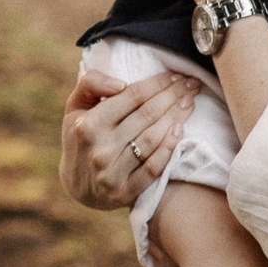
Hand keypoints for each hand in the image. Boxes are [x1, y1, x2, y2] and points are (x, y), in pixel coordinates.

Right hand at [60, 69, 201, 210]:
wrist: (77, 185)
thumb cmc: (81, 137)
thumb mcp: (75, 107)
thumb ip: (91, 84)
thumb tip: (121, 83)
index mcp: (87, 125)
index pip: (132, 96)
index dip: (158, 83)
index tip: (175, 75)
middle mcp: (100, 148)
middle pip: (147, 115)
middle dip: (173, 95)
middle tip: (191, 84)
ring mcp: (112, 172)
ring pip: (153, 139)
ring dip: (176, 117)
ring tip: (189, 103)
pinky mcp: (124, 192)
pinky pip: (153, 168)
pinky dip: (169, 148)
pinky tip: (180, 131)